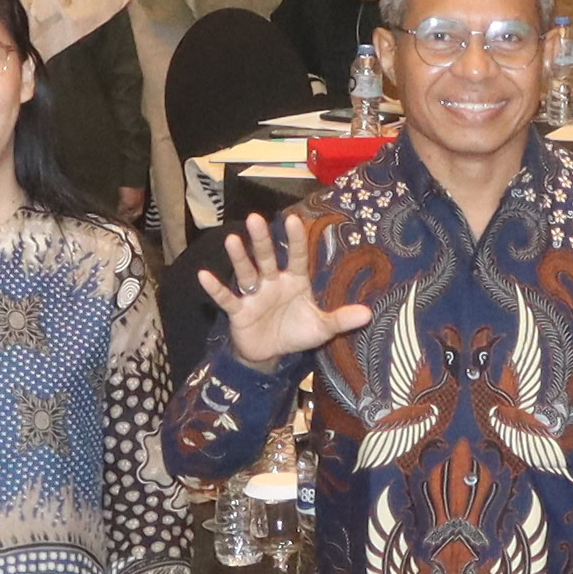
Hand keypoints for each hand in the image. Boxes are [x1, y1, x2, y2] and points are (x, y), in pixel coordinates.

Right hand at [202, 209, 377, 367]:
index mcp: (294, 281)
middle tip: (255, 218)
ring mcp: (253, 295)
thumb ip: (341, 319)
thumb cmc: (296, 333)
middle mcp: (272, 282)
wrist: (270, 355)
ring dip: (239, 257)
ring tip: (232, 239)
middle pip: (267, 258)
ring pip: (246, 272)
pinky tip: (203, 276)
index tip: (294, 219)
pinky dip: (215, 288)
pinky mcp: (239, 311)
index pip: (295, 257)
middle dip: (262, 239)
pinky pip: (226, 298)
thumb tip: (369, 314)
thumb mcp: (321, 328)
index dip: (295, 240)